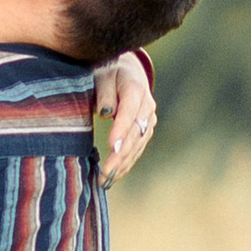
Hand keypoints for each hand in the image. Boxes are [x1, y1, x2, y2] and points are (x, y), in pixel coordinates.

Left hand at [94, 53, 157, 178]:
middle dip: (121, 155)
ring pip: (138, 145)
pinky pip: (138, 148)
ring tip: (106, 180)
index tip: (112, 147)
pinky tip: (114, 176)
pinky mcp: (145, 129)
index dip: (121, 130)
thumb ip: (104, 92)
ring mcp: (148, 119)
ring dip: (123, 164)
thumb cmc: (107, 71)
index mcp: (135, 87)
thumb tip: (106, 114)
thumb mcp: (101, 74)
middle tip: (106, 172)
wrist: (126, 70)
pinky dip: (126, 163)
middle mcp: (146, 105)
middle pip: (135, 133)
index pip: (129, 111)